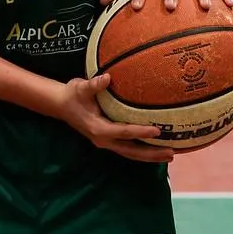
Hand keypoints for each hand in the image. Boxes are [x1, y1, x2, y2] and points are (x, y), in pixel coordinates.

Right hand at [58, 74, 173, 162]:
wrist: (61, 104)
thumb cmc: (73, 94)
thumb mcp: (81, 87)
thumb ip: (94, 84)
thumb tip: (107, 77)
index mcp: (98, 128)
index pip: (124, 132)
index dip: (140, 132)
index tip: (157, 130)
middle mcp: (103, 140)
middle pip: (131, 151)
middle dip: (151, 153)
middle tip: (171, 152)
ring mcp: (106, 142)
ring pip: (131, 153)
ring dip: (149, 156)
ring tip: (169, 155)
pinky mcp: (108, 140)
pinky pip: (128, 149)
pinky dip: (142, 151)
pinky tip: (154, 149)